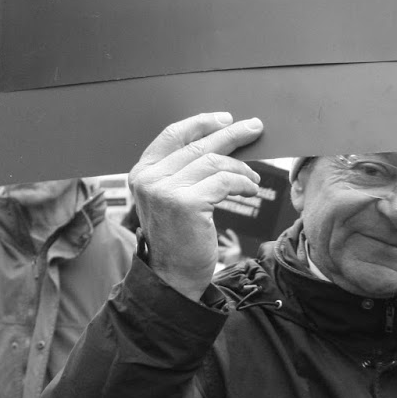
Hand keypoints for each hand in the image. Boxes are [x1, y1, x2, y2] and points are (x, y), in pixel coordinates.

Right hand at [130, 113, 264, 300]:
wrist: (173, 278)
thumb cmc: (178, 239)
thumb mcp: (172, 199)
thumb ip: (184, 172)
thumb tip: (222, 142)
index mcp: (142, 173)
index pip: (172, 135)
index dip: (201, 123)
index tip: (224, 119)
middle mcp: (149, 178)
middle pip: (198, 144)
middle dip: (231, 134)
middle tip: (255, 127)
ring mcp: (166, 190)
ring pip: (214, 162)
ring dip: (241, 168)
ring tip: (253, 179)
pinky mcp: (187, 203)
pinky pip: (225, 181)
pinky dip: (243, 183)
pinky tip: (250, 190)